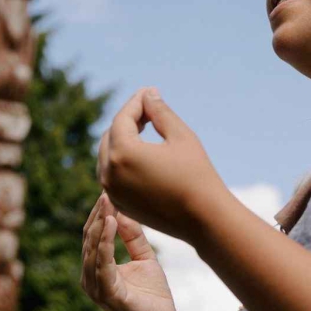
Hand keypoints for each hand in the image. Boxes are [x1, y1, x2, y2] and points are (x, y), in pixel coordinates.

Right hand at [79, 191, 179, 310]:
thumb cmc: (153, 295)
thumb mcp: (144, 257)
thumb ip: (133, 236)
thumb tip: (122, 211)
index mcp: (97, 269)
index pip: (92, 236)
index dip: (99, 215)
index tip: (108, 193)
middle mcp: (91, 278)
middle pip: (88, 240)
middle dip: (98, 215)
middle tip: (107, 193)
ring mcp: (96, 288)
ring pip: (92, 249)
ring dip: (100, 225)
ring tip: (109, 204)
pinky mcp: (106, 294)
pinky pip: (103, 263)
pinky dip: (106, 242)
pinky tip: (113, 224)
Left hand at [97, 87, 228, 243]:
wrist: (203, 218)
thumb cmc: (196, 174)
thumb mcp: (180, 135)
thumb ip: (160, 112)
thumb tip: (148, 95)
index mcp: (122, 153)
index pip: (122, 118)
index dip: (136, 102)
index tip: (150, 92)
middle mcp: (110, 173)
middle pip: (110, 135)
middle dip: (127, 120)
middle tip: (147, 109)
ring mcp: (112, 192)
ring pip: (107, 156)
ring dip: (122, 139)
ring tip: (143, 128)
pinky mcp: (120, 204)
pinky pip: (112, 175)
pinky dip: (122, 160)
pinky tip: (141, 153)